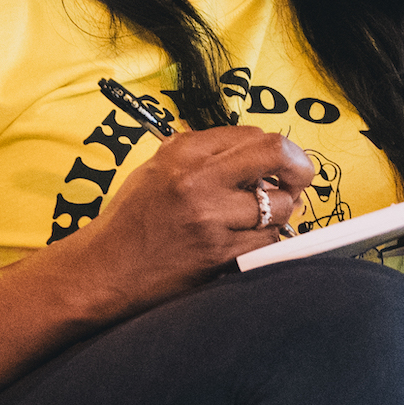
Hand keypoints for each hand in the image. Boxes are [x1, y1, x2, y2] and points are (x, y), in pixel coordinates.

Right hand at [68, 125, 314, 309]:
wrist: (104, 270)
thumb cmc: (131, 221)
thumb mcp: (157, 169)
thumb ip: (202, 154)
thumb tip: (254, 151)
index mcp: (182, 153)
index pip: (251, 134)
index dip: (273, 148)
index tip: (278, 161)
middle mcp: (197, 180)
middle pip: (275, 154)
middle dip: (298, 166)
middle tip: (300, 177)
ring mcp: (210, 218)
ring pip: (280, 204)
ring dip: (281, 211)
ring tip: (263, 216)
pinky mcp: (218, 254)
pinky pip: (267, 241)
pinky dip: (265, 240)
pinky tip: (248, 240)